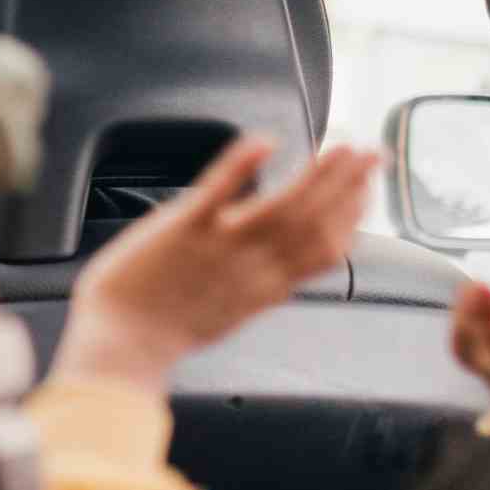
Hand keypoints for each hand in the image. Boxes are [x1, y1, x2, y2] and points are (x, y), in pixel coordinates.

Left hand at [58, 138, 377, 394]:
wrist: (119, 349)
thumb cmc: (159, 333)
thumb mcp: (225, 314)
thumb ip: (253, 286)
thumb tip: (274, 270)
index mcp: (264, 289)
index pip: (326, 250)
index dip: (353, 215)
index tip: (367, 189)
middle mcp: (252, 268)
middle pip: (316, 222)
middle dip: (349, 184)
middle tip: (371, 152)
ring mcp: (219, 247)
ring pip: (284, 207)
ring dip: (318, 172)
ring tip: (342, 145)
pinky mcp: (181, 230)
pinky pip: (219, 192)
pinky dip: (243, 164)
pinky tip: (264, 141)